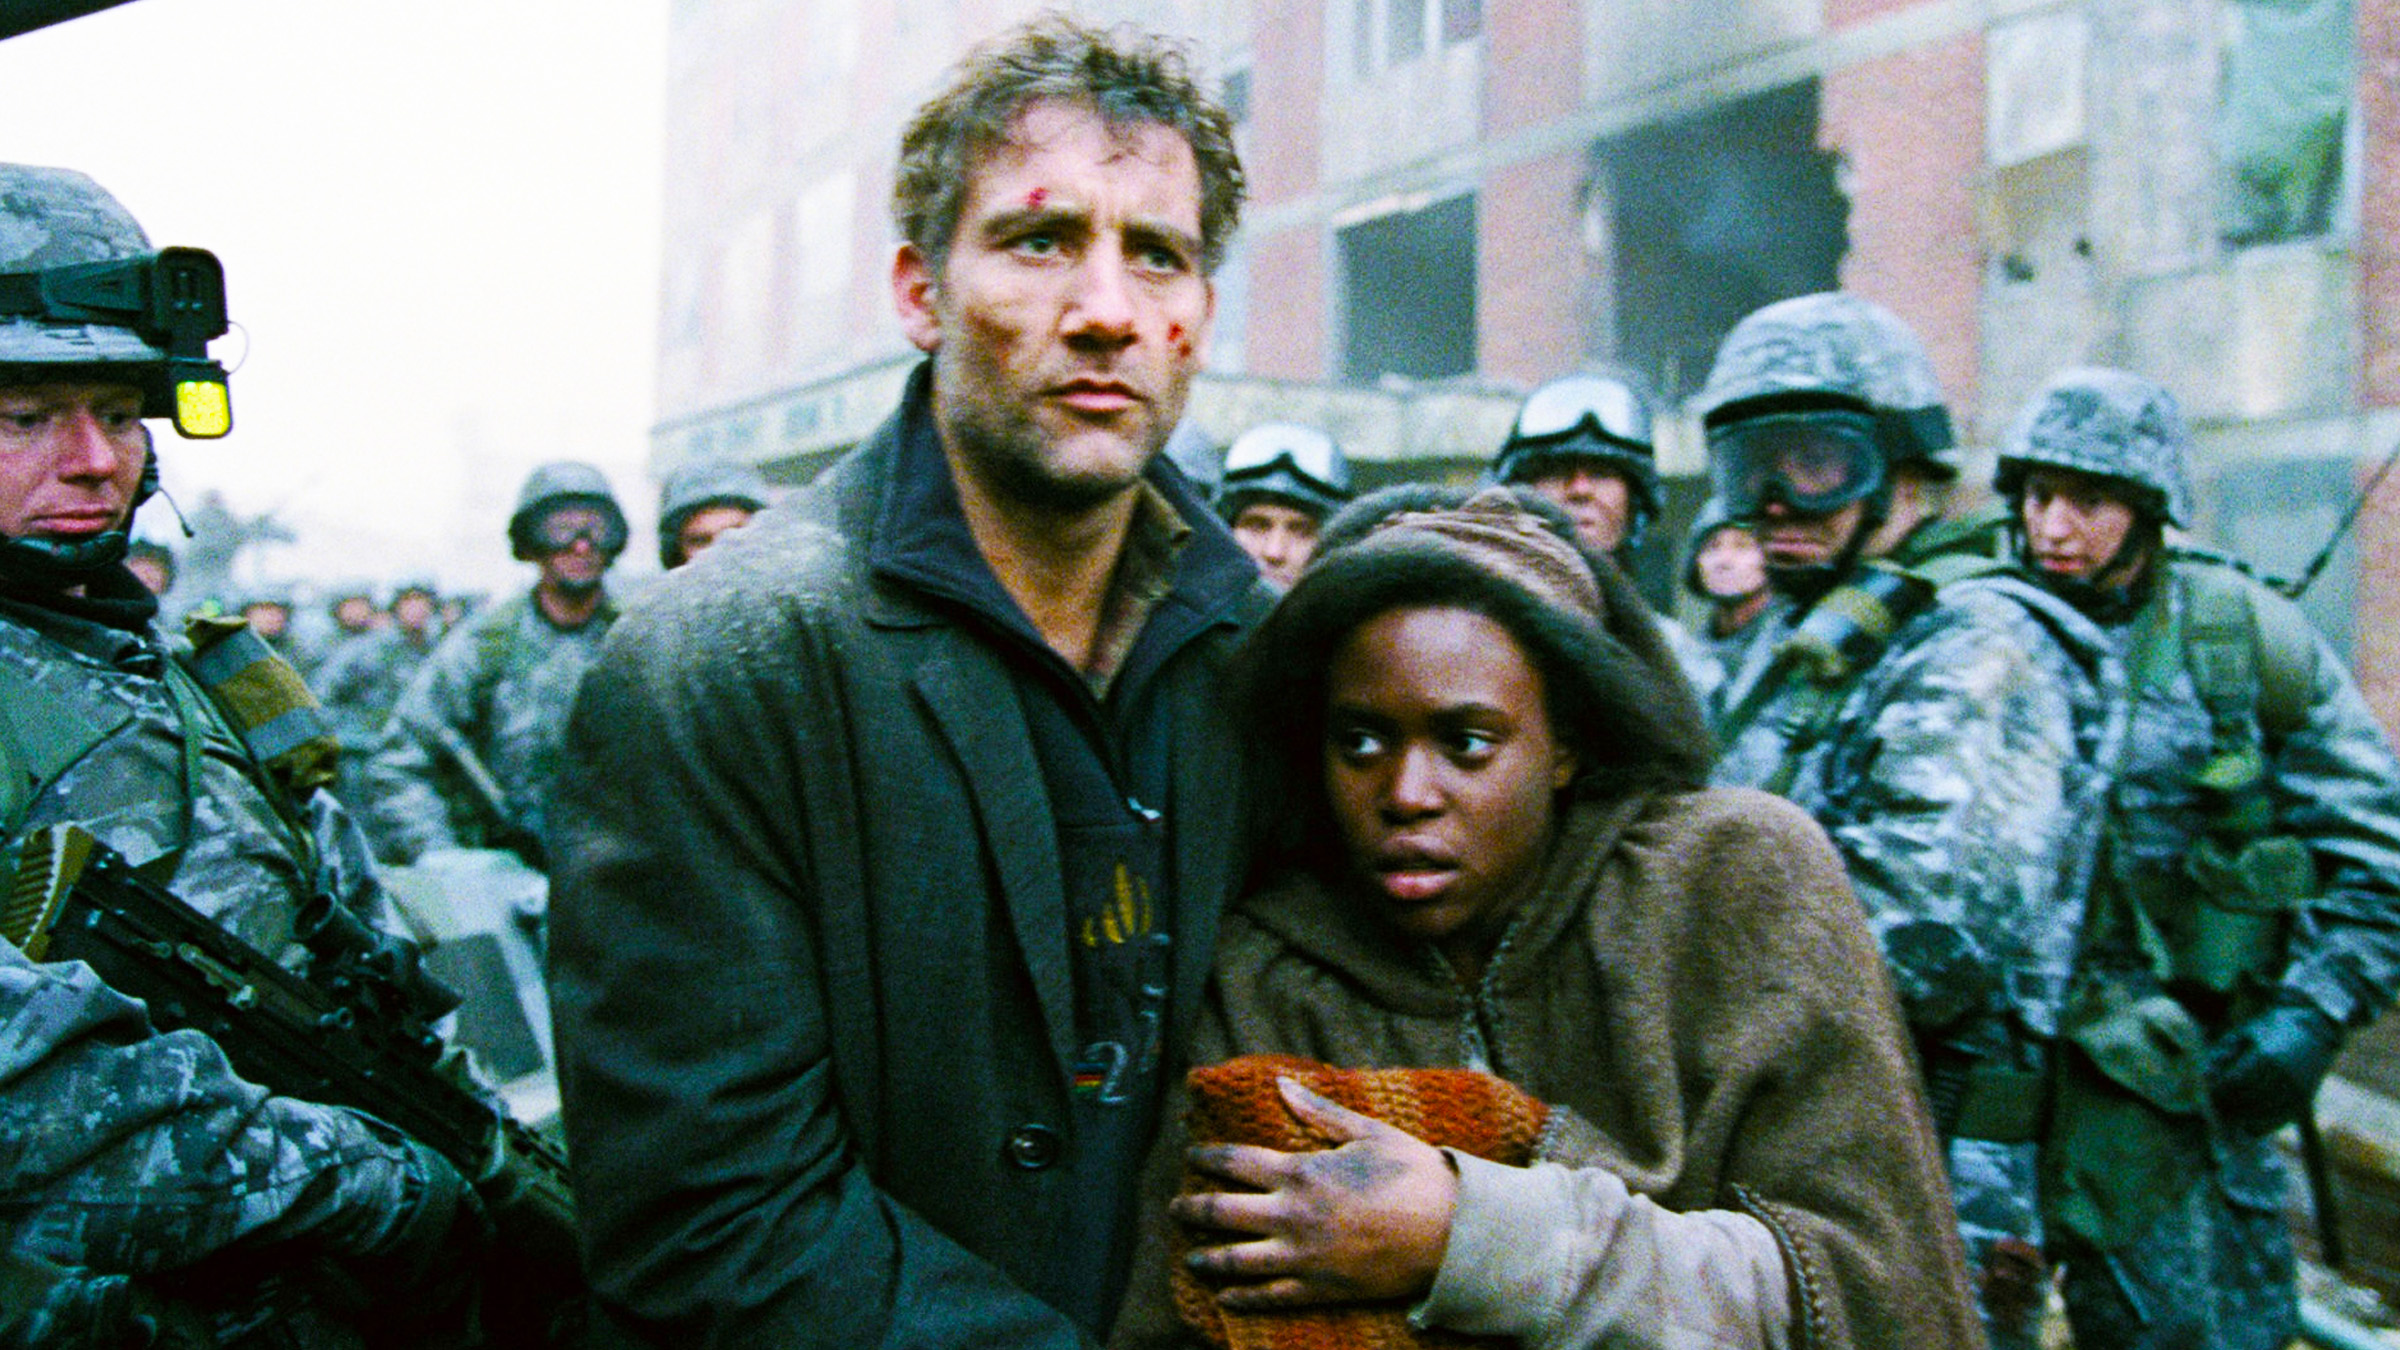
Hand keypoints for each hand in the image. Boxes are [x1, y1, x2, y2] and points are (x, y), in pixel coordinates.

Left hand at [1170, 1076, 1458, 1308]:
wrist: (1451, 1231)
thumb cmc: (1413, 1174)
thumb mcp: (1367, 1132)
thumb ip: (1319, 1112)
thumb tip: (1283, 1085)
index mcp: (1301, 1171)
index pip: (1236, 1162)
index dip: (1207, 1157)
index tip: (1192, 1156)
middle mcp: (1292, 1215)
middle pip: (1222, 1212)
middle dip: (1192, 1209)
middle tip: (1175, 1207)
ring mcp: (1303, 1256)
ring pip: (1237, 1260)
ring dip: (1207, 1259)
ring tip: (1191, 1258)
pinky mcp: (1320, 1288)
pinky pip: (1269, 1297)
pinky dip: (1241, 1298)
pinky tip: (1226, 1298)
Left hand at [2203, 993, 2343, 1134]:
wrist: (2313, 1031)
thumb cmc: (2270, 1030)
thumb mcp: (2242, 1034)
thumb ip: (2222, 1054)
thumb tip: (2205, 1076)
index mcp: (2266, 1058)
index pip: (2233, 1084)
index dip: (2216, 1091)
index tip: (2206, 1092)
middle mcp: (2283, 1077)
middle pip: (2245, 1101)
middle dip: (2226, 1106)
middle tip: (2213, 1106)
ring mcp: (2296, 1091)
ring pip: (2260, 1115)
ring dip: (2240, 1118)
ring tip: (2227, 1114)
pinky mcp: (2303, 1101)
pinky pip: (2276, 1121)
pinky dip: (2258, 1125)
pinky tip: (2246, 1122)